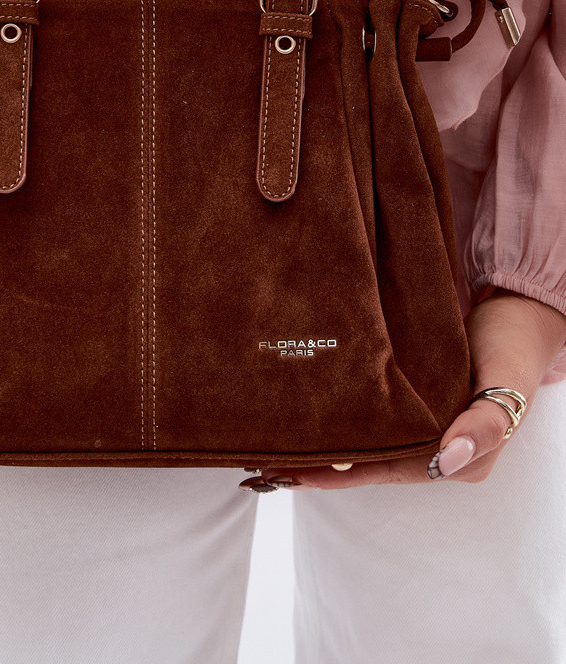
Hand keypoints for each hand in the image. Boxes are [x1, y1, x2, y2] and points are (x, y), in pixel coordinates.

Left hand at [259, 289, 565, 489]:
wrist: (517, 309)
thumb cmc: (511, 348)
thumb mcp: (504, 384)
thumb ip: (484, 424)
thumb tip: (447, 459)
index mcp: (457, 458)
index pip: (383, 472)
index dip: (337, 474)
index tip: (293, 473)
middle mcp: (437, 446)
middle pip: (368, 462)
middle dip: (319, 463)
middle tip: (266, 461)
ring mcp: (426, 422)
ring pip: (367, 439)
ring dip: (325, 441)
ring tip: (276, 441)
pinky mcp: (417, 397)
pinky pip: (374, 413)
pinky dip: (342, 415)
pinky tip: (312, 408)